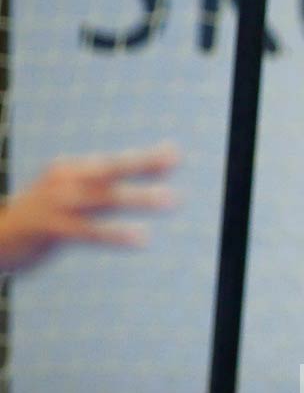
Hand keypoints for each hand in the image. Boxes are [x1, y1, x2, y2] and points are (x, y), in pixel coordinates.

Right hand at [0, 143, 178, 272]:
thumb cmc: (38, 218)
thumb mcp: (66, 197)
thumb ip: (101, 189)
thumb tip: (139, 182)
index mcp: (70, 171)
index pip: (114, 163)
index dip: (145, 159)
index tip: (175, 154)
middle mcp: (65, 182)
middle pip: (112, 170)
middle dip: (145, 164)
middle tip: (175, 160)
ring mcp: (57, 203)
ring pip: (106, 197)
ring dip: (140, 197)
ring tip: (172, 199)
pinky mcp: (50, 229)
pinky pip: (89, 231)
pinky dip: (116, 234)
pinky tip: (142, 238)